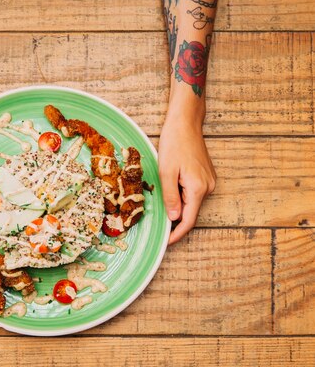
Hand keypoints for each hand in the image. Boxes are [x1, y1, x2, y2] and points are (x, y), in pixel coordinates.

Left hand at [158, 112, 215, 244]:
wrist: (185, 123)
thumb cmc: (174, 143)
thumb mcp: (166, 172)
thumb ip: (170, 196)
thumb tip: (174, 217)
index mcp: (198, 188)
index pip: (188, 220)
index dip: (177, 233)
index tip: (166, 242)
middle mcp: (208, 187)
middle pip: (190, 212)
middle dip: (175, 221)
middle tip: (158, 226)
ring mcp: (209, 181)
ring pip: (191, 203)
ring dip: (177, 207)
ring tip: (161, 203)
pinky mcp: (206, 176)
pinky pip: (193, 193)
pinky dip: (182, 197)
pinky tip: (171, 192)